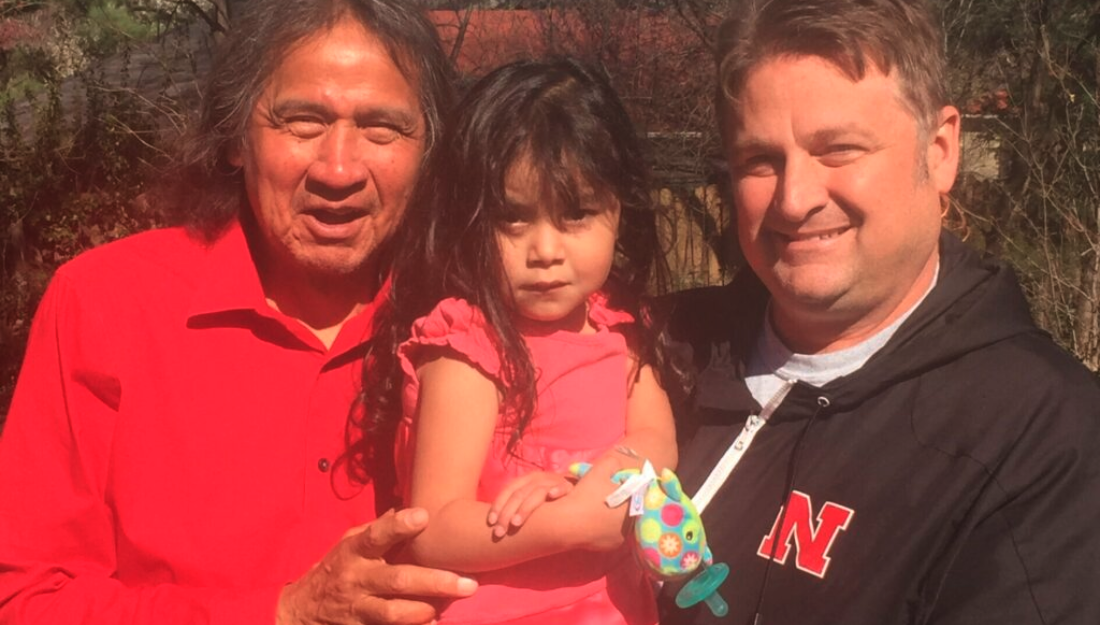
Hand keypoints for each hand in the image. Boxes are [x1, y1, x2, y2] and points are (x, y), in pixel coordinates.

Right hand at [277, 508, 477, 624]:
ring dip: (424, 611)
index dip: (398, 526)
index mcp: (355, 551)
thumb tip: (409, 510)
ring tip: (446, 609)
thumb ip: (378, 530)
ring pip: (393, 612)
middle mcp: (357, 578)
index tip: (424, 516)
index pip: (376, 535)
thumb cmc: (337, 567)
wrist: (301, 609)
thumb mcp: (350, 542)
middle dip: (435, 581)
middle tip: (468, 584)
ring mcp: (357, 607)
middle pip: (398, 580)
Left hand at [487, 471, 574, 537]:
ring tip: (516, 523)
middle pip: (519, 494)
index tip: (491, 524)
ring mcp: (553, 481)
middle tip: (499, 533)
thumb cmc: (548, 500)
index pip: (508, 490)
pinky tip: (552, 496)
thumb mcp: (530, 499)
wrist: (575, 493)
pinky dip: (557, 490)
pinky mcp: (569, 487)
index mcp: (526, 480)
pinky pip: (563, 487)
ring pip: (537, 492)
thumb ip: (515, 506)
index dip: (498, 506)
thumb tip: (493, 522)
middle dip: (507, 514)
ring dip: (525, 507)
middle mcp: (538, 478)